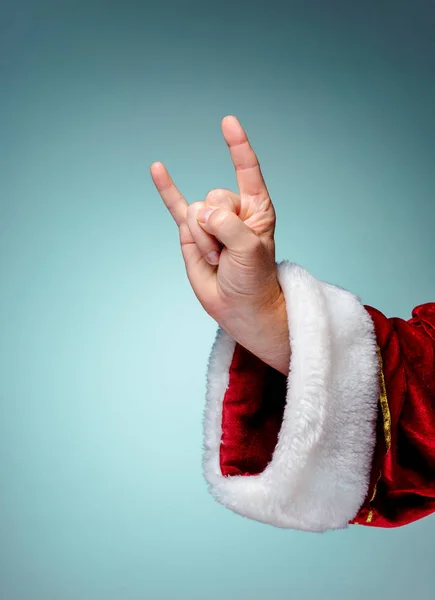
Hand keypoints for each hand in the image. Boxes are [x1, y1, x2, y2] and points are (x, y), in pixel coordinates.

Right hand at [151, 115, 289, 374]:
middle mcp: (232, 210)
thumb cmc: (254, 278)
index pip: (247, 170)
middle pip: (214, 198)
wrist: (238, 306)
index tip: (228, 122)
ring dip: (203, 242)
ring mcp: (210, 221)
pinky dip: (166, 189)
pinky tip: (157, 169)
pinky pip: (175, 206)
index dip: (238, 147)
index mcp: (256, 208)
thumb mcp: (249, 251)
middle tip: (229, 254)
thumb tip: (201, 214)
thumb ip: (227, 225)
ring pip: (195, 213)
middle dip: (218, 230)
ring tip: (217, 260)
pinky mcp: (191, 233)